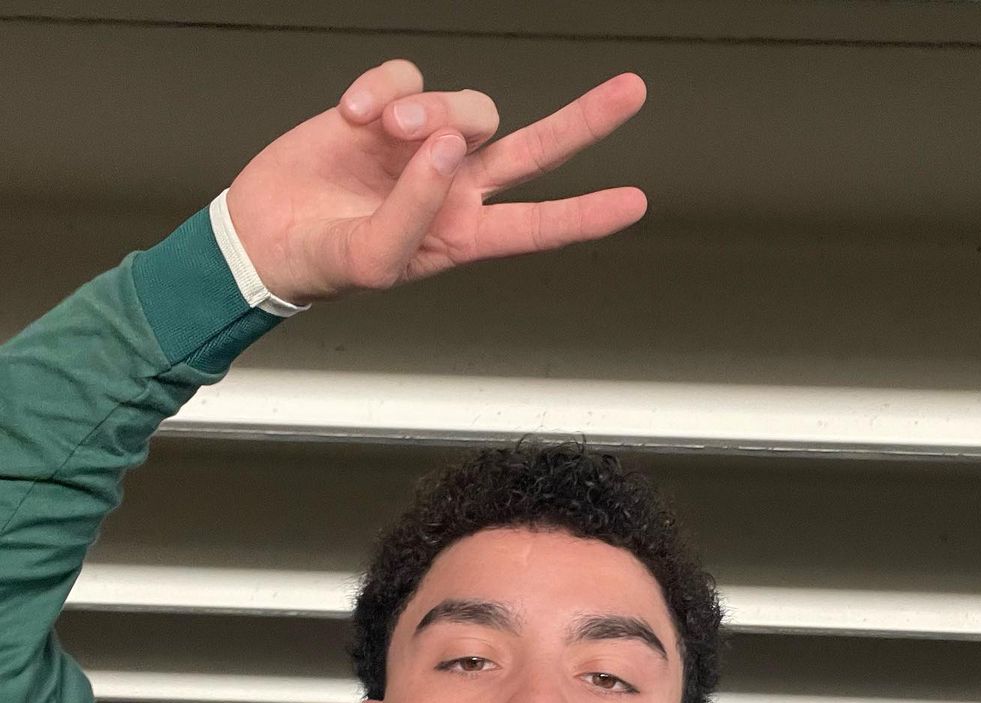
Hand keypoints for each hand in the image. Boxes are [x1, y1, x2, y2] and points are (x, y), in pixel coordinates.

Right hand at [226, 59, 646, 302]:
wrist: (265, 233)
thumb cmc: (322, 262)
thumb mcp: (373, 260)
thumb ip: (415, 208)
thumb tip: (444, 144)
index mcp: (462, 235)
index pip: (536, 225)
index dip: (585, 215)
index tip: (633, 204)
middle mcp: (455, 187)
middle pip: (534, 150)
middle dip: (584, 122)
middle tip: (630, 94)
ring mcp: (424, 146)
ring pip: (466, 107)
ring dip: (430, 112)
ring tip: (383, 134)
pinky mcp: (388, 110)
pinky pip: (407, 78)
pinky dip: (380, 90)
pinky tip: (353, 117)